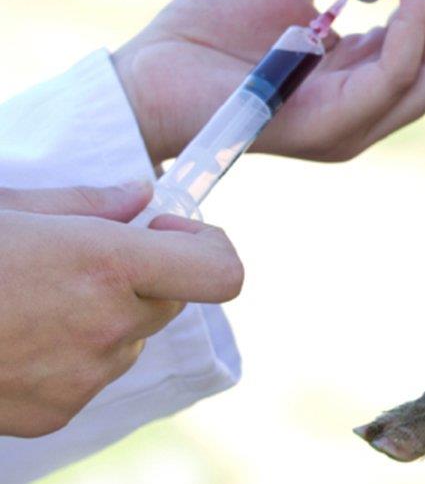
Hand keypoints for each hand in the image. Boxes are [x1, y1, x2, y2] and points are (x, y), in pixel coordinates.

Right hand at [0, 183, 243, 436]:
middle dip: (146, 275)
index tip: (170, 228)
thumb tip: (138, 193)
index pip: (220, 271)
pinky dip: (70, 354)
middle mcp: (106, 326)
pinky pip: (90, 376)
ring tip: (30, 297)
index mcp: (103, 264)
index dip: (209, 245)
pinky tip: (14, 334)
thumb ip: (83, 202)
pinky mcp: (55, 414)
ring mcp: (82, 378)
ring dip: (105, 316)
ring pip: (130, 340)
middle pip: (172, 301)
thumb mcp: (5, 207)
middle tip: (86, 257)